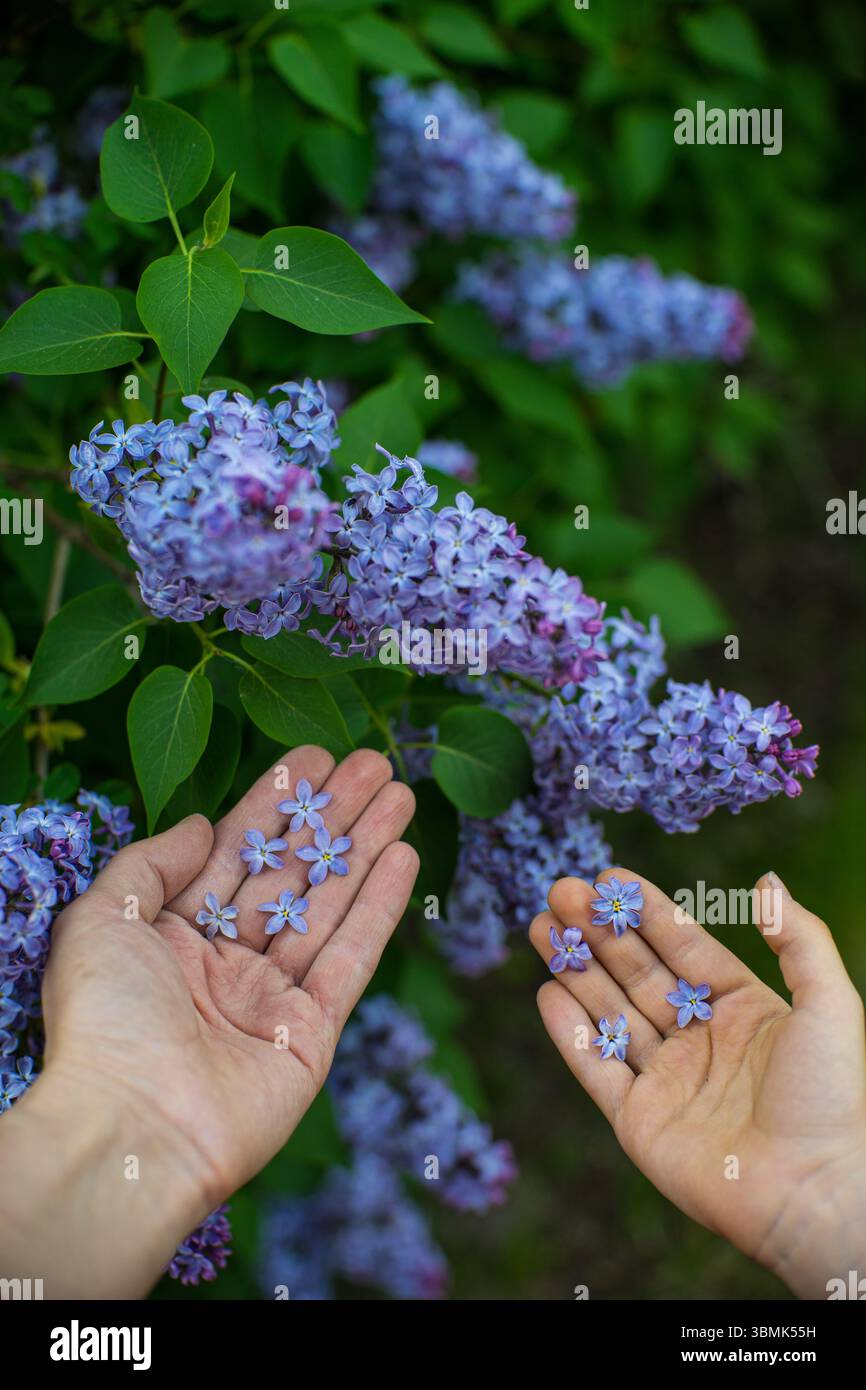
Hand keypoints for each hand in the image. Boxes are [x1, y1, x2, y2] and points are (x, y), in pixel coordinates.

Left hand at [1, 746, 417, 1296]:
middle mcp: (225, 961)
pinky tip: (402, 857)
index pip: (236, 852)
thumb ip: (151, 863)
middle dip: (333, 817)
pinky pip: (352, 958)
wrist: (133, 1129)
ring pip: (330, 906)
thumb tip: (205, 824)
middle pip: (292, 872)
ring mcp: (271, 998)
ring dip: (366, 848)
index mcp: (172, 935)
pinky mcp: (312, 1034)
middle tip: (376, 764)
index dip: (276, 804)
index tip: (314, 759)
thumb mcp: (100, 920)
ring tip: (402, 794)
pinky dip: (379, 908)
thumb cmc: (104, 1022)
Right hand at [531, 869, 865, 1298]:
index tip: (609, 876)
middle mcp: (702, 1042)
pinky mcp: (640, 1123)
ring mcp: (668, 1083)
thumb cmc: (832, 1098)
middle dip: (599, 931)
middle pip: (638, 973)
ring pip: (611, 1013)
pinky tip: (548, 992)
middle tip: (560, 891)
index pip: (684, 948)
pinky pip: (598, 1068)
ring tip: (541, 927)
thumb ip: (800, 938)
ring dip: (576, 969)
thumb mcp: (830, 1003)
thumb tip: (766, 880)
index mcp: (744, 1010)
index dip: (646, 911)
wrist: (814, 1194)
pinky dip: (571, 1032)